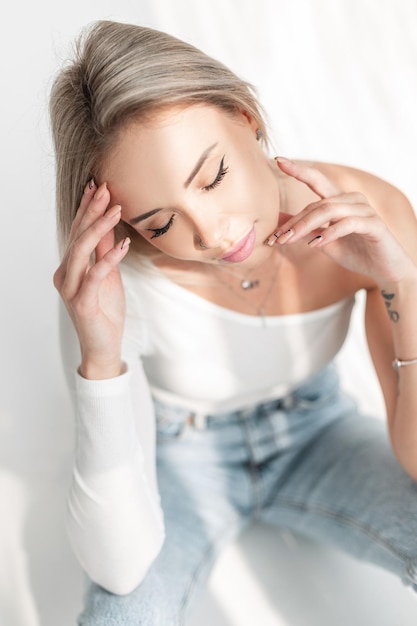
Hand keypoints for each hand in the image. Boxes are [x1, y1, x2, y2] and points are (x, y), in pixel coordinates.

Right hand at [53, 180, 129, 378]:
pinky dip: (109, 258)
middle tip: (105, 189)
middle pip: (77, 236)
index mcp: (70, 267)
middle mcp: (65, 275)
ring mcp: (71, 289)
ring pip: (81, 251)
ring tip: (116, 210)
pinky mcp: (82, 302)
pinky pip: (94, 275)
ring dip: (99, 228)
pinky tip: (123, 245)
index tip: (97, 187)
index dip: (86, 209)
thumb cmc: (105, 312)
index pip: (76, 232)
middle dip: (91, 211)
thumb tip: (108, 224)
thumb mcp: (108, 276)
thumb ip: (104, 252)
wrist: (104, 347)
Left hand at [267, 158, 411, 285]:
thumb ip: (304, 230)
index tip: (278, 159)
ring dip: (305, 227)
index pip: (316, 180)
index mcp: (339, 200)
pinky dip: (329, 233)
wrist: (384, 269)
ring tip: (288, 241)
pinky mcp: (374, 224)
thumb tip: (279, 222)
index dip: (298, 170)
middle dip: (293, 222)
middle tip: (275, 238)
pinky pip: (347, 224)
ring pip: (328, 211)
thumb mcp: (322, 241)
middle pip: (316, 204)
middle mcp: (352, 199)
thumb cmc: (354, 253)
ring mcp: (364, 210)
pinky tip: (315, 245)